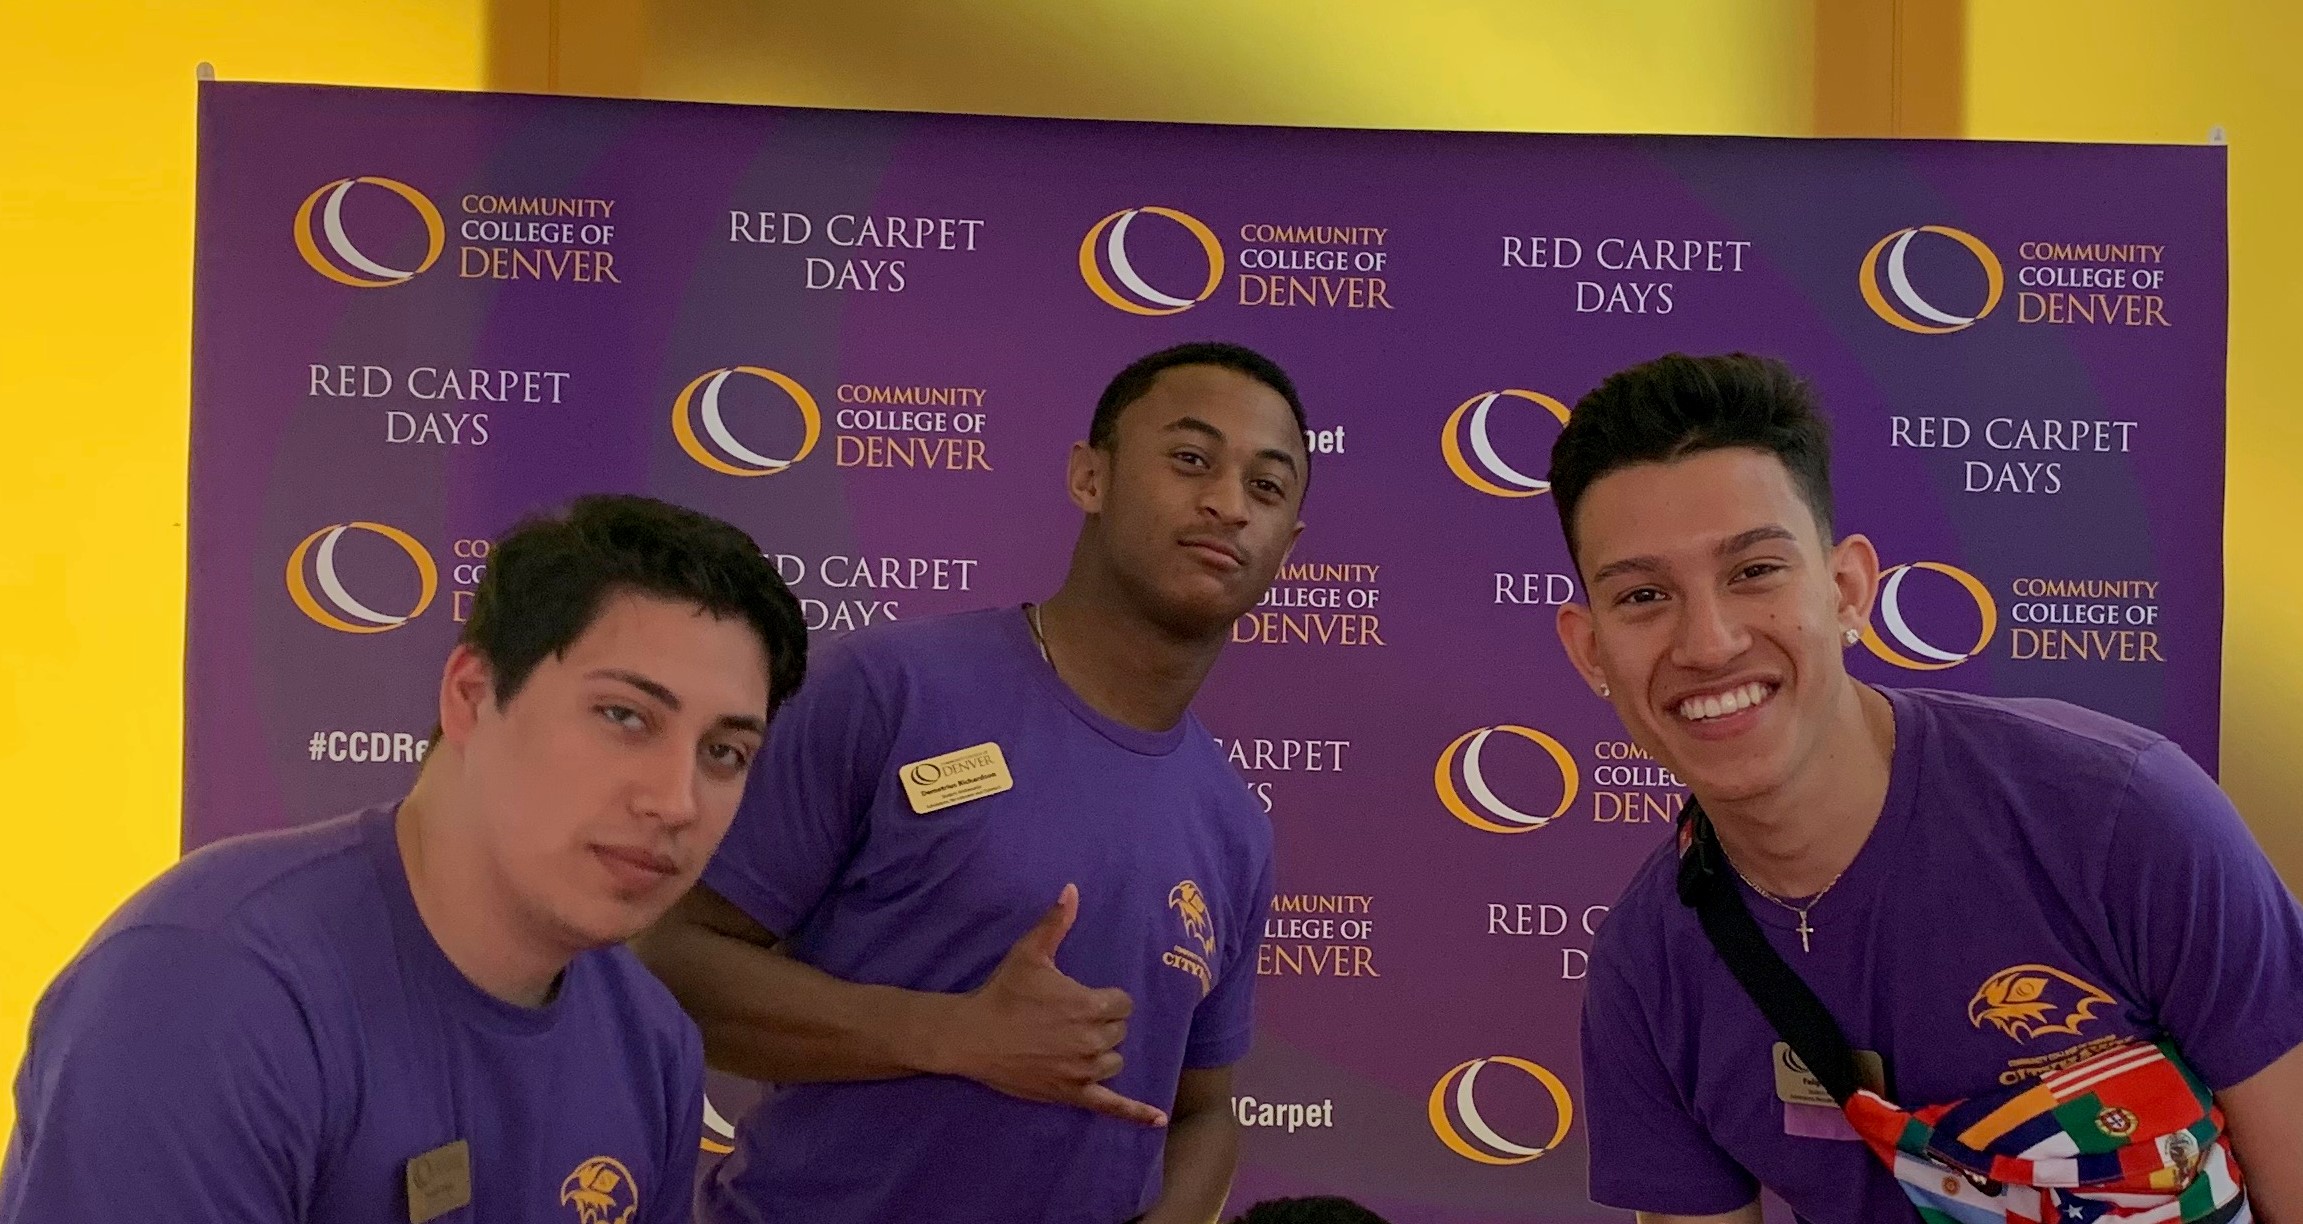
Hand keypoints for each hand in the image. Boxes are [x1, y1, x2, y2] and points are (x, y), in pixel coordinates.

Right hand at [945, 884, 1167, 1126]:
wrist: (973, 1036)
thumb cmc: (1003, 992)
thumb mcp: (1029, 953)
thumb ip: (1056, 922)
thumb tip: (1072, 889)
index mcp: (1089, 1005)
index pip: (1122, 1003)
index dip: (1108, 999)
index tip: (1087, 997)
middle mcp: (1093, 1040)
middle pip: (1119, 1031)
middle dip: (1104, 1023)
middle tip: (1074, 1018)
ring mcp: (1084, 1070)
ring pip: (1114, 1061)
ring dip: (1103, 1053)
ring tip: (1078, 1044)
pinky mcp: (1072, 1093)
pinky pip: (1111, 1106)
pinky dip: (1136, 1113)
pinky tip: (1157, 1120)